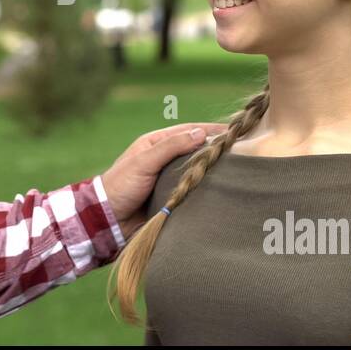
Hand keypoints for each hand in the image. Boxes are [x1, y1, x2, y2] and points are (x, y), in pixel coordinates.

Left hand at [100, 122, 227, 239]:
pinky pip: (192, 192)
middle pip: (196, 151)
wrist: (107, 219)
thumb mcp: (144, 161)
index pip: (189, 131)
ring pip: (196, 172)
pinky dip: (205, 192)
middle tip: (243, 152)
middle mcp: (165, 159)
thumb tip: (200, 134)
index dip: (210, 130)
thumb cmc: (120, 185)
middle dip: (216, 151)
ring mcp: (169, 179)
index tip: (234, 131)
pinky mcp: (172, 198)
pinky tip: (222, 193)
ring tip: (238, 172)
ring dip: (212, 173)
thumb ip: (170, 147)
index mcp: (156, 144)